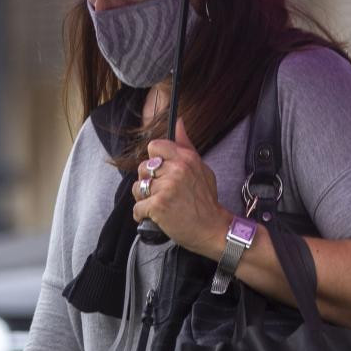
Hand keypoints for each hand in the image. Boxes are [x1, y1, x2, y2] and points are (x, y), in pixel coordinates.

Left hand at [132, 117, 231, 257]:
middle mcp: (176, 169)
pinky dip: (142, 215)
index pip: (154, 146)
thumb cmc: (206, 200)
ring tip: (158, 205)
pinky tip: (155, 217)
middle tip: (162, 193)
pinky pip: (137, 207)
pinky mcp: (158, 206)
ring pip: (137, 187)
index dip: (154, 159)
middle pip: (143, 167)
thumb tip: (178, 121)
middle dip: (148, 181)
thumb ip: (186, 145)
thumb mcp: (201, 168)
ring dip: (144, 198)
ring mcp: (166, 187)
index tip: (161, 172)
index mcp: (186, 158)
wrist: (213, 229)